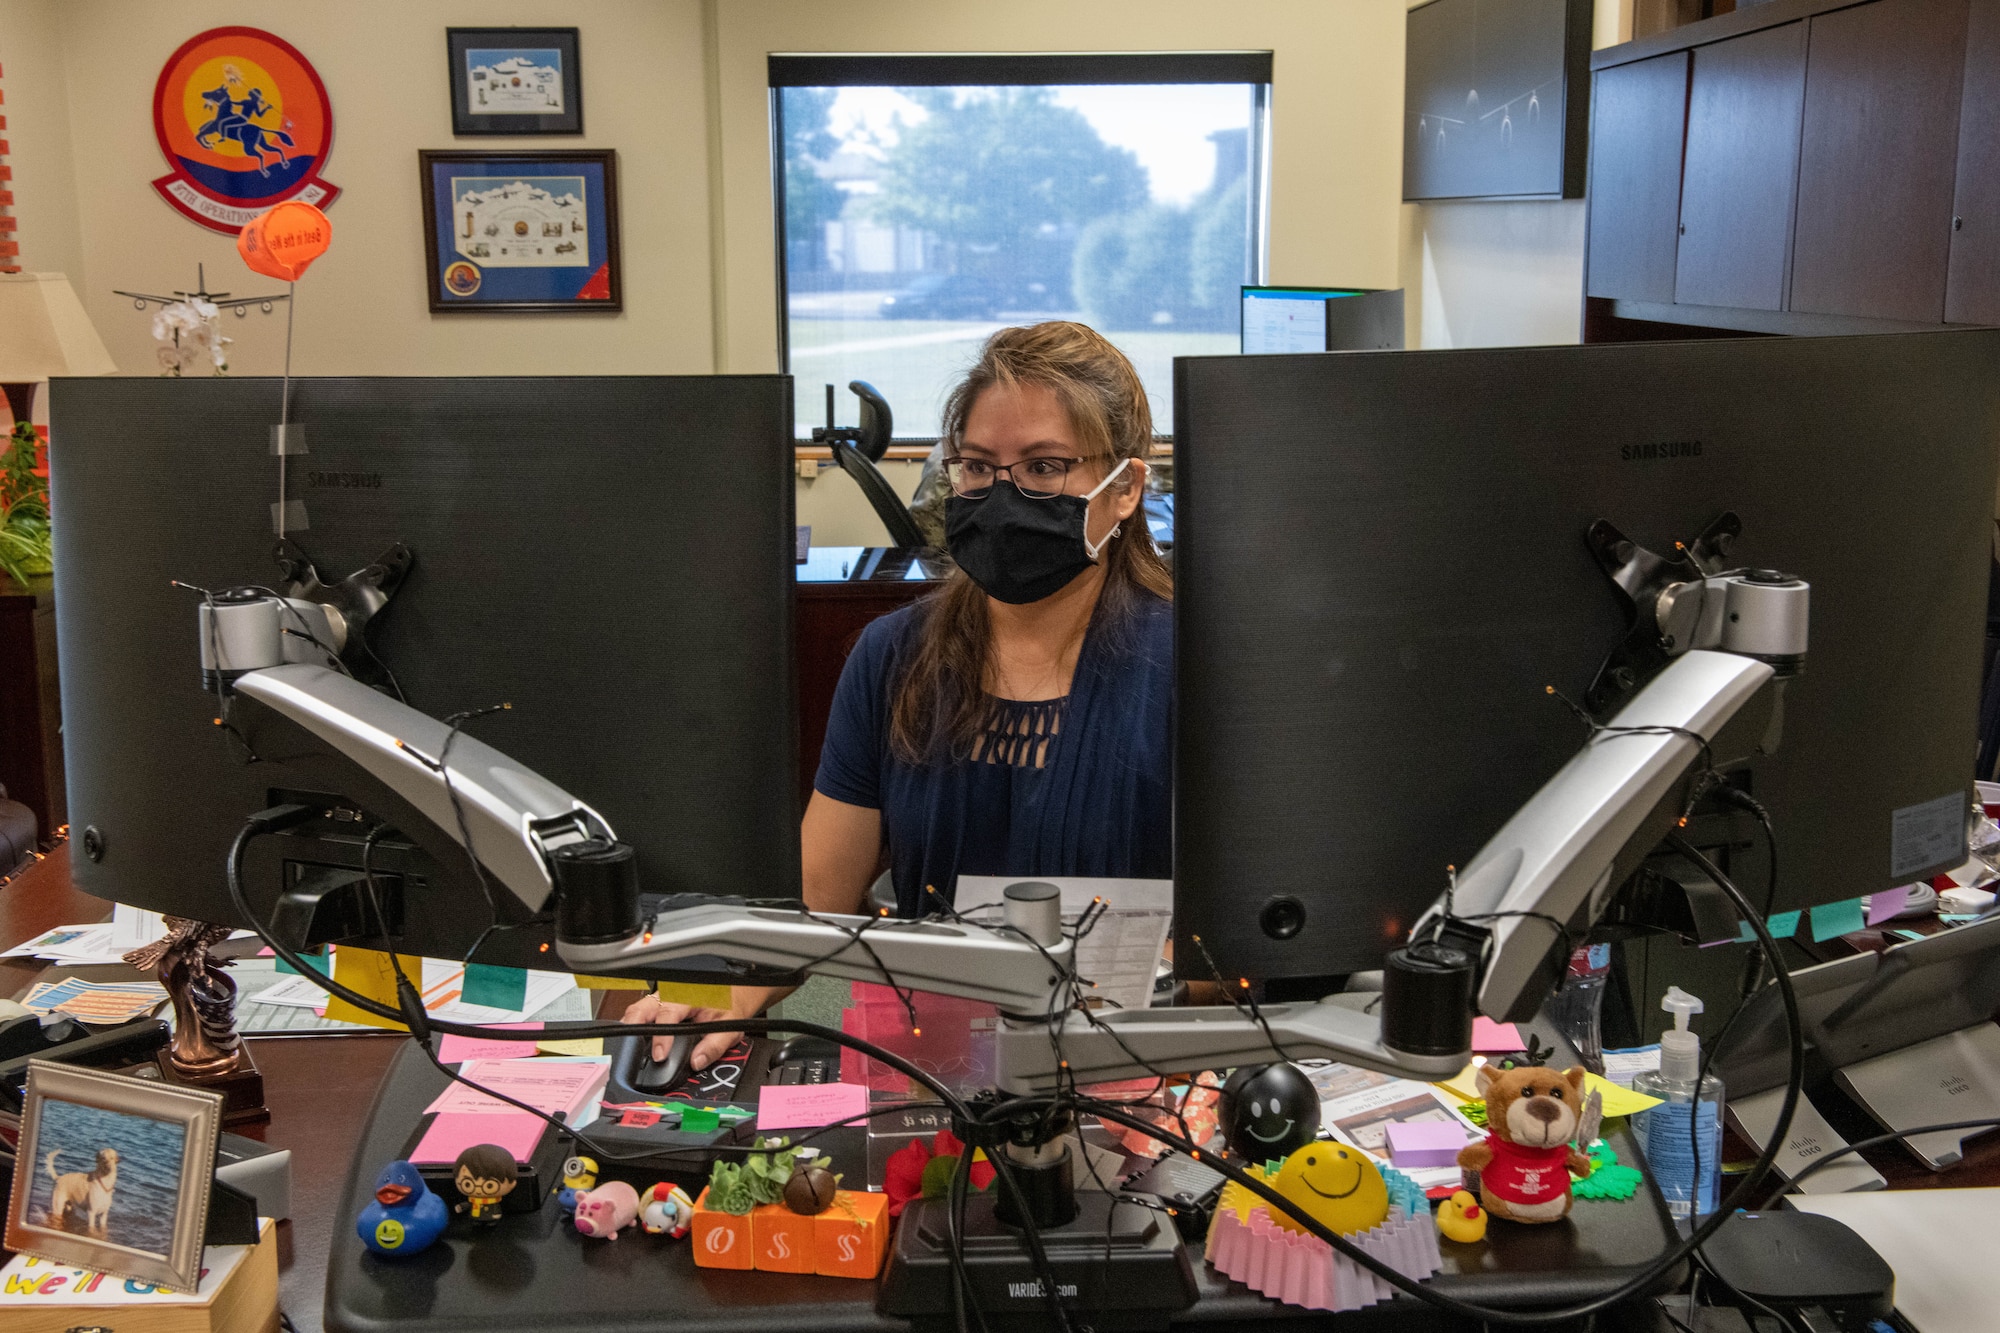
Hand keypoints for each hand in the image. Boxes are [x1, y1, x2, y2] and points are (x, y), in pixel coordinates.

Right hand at [619, 992, 738, 1071]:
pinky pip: (641, 1009)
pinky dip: (633, 1023)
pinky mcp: (658, 1001)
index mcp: (690, 995)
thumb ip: (715, 1045)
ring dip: (630, 1024)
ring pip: (638, 1007)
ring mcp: (663, 995)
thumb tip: (698, 1061)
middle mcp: (673, 992)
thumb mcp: (731, 1024)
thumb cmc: (729, 1004)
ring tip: (626, 1045)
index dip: (661, 1036)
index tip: (659, 1054)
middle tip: (629, 1048)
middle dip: (632, 1026)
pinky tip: (631, 1037)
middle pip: (643, 1006)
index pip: (668, 1013)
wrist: (732, 989)